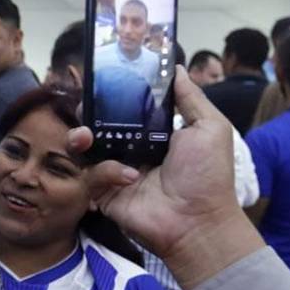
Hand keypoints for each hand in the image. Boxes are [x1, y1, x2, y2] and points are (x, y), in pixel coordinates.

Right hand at [68, 67, 262, 287]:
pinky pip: (91, 176)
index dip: (110, 96)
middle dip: (86, 114)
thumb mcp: (209, 127)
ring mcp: (115, 172)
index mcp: (153, 134)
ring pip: (83, 150)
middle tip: (82, 106)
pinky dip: (107, 172)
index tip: (100, 81)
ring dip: (81, 139)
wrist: (198, 220)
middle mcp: (130, 150)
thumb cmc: (208, 174)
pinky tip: (130, 177)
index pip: (124, 109)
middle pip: (97, 125)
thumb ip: (191, 97)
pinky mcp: (105, 194)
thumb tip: (176, 68)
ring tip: (86, 137)